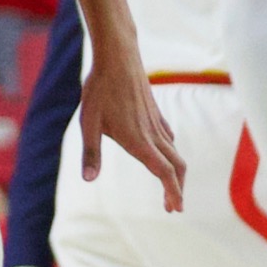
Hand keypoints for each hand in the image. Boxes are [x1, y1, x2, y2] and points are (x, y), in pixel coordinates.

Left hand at [77, 48, 186, 211]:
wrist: (117, 57)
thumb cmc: (100, 89)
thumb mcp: (88, 123)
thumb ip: (90, 153)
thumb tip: (89, 180)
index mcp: (139, 140)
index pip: (164, 172)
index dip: (173, 192)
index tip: (177, 209)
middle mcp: (153, 133)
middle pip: (176, 166)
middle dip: (178, 188)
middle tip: (174, 206)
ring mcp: (156, 122)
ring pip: (174, 152)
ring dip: (175, 172)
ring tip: (169, 186)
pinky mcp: (155, 112)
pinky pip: (169, 137)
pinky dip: (170, 152)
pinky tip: (162, 153)